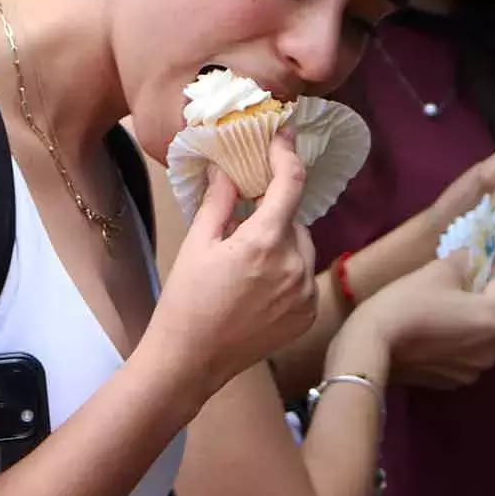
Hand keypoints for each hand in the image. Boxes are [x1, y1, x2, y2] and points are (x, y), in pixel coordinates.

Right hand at [146, 131, 317, 396]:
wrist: (190, 360)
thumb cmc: (186, 301)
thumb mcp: (198, 243)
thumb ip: (220, 202)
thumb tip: (227, 168)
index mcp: (263, 243)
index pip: (289, 184)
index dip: (287, 154)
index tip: (284, 135)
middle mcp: (293, 266)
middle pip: (293, 219)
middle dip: (271, 217)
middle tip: (240, 232)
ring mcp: (305, 293)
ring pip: (301, 248)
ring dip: (281, 245)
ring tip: (246, 267)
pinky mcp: (308, 314)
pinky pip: (304, 276)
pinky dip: (288, 272)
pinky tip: (257, 288)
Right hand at [353, 250, 494, 389]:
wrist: (372, 345)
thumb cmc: (407, 302)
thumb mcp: (438, 271)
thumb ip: (464, 260)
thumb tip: (472, 255)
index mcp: (493, 317)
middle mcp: (493, 348)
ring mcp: (475, 368)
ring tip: (486, 298)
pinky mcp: (455, 379)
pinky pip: (478, 354)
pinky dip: (479, 336)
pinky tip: (462, 324)